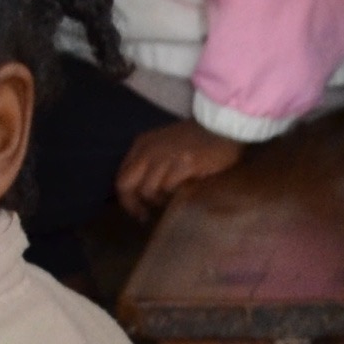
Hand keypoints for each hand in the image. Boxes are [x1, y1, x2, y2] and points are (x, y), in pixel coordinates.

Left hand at [115, 121, 244, 215]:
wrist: (221, 127)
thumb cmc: (196, 139)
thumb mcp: (164, 146)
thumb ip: (150, 163)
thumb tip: (143, 192)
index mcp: (141, 145)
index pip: (121, 177)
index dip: (126, 198)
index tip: (138, 210)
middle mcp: (148, 150)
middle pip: (127, 185)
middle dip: (133, 204)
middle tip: (145, 216)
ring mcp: (165, 157)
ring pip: (148, 190)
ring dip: (158, 200)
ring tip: (170, 201)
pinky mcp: (183, 164)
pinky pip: (169, 188)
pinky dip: (174, 195)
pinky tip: (183, 194)